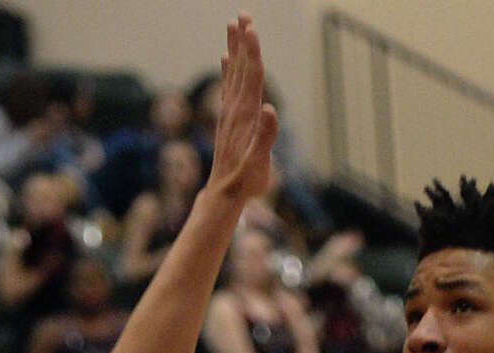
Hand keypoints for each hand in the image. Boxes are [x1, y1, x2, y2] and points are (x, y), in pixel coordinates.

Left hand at [209, 14, 278, 202]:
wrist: (223, 194)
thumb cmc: (245, 181)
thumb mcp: (259, 163)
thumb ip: (265, 136)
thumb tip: (270, 109)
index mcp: (246, 115)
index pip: (251, 77)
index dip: (252, 52)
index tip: (251, 28)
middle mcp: (236, 109)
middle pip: (240, 68)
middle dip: (242, 41)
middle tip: (242, 14)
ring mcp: (230, 113)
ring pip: (233, 73)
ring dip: (234, 49)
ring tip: (233, 25)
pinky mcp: (227, 120)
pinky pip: (227, 88)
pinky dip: (227, 70)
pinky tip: (225, 58)